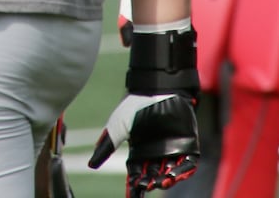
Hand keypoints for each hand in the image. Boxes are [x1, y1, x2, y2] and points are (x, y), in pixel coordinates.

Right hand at [88, 23, 199, 193]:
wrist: (157, 90)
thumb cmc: (134, 106)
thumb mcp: (117, 127)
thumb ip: (106, 146)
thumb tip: (91, 165)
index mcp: (140, 150)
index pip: (137, 173)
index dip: (135, 185)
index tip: (133, 194)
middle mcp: (156, 152)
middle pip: (154, 176)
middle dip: (150, 184)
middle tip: (147, 187)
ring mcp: (173, 149)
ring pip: (170, 171)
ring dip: (167, 179)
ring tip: (162, 182)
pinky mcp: (187, 144)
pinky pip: (188, 163)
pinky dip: (184, 171)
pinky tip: (176, 175)